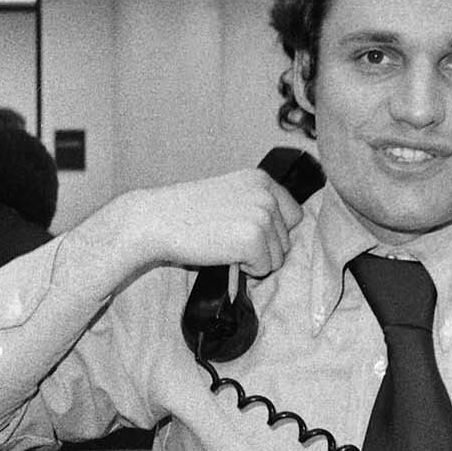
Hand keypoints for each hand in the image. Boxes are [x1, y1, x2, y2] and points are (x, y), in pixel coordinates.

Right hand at [76, 169, 306, 288]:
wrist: (157, 220)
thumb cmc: (186, 213)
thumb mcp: (229, 196)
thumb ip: (256, 205)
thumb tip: (281, 236)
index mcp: (261, 180)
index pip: (294, 215)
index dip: (274, 232)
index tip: (248, 235)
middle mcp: (267, 194)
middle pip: (287, 240)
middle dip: (263, 248)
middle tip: (227, 240)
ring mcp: (263, 215)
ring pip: (278, 257)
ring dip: (253, 260)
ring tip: (223, 245)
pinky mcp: (254, 238)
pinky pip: (264, 269)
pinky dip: (244, 271)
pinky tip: (222, 254)